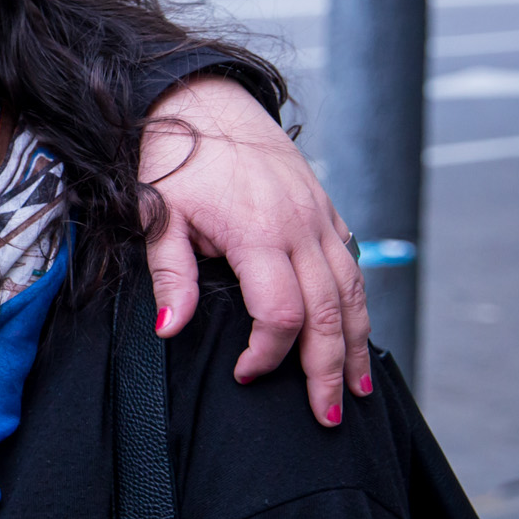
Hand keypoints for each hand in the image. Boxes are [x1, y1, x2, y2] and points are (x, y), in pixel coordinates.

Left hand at [140, 75, 370, 425]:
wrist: (203, 100)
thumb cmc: (174, 159)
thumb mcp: (159, 215)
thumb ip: (170, 276)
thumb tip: (171, 330)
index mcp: (258, 232)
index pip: (281, 312)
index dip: (267, 353)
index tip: (244, 373)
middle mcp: (300, 226)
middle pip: (330, 312)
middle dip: (329, 369)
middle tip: (328, 417)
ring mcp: (321, 216)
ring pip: (353, 291)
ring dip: (357, 345)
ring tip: (357, 390)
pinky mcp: (326, 209)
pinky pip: (352, 265)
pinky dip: (359, 304)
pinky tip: (356, 334)